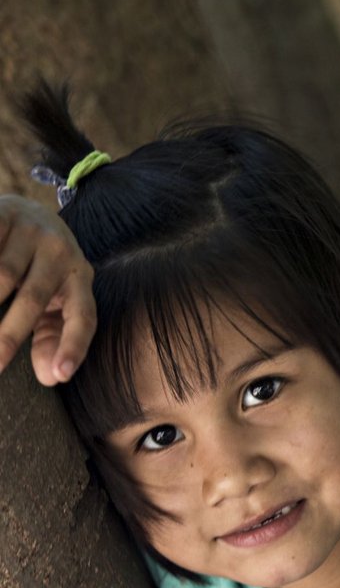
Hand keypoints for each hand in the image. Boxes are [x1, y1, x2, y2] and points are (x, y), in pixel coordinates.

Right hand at [0, 195, 94, 384]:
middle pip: (34, 299)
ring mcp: (32, 232)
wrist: (30, 209)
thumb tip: (50, 378)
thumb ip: (53, 336)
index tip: (59, 375)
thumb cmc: (42, 270)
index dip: (73, 346)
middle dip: (9, 335)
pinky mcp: (4, 214)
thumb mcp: (56, 300)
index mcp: (81, 278)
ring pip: (3, 274)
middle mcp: (61, 253)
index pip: (83, 317)